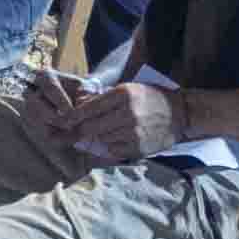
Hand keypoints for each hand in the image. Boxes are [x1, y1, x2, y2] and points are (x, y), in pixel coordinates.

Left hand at [49, 76, 180, 164]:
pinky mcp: (137, 147)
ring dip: (93, 139)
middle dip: (73, 133)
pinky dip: (107, 147)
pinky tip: (111, 141)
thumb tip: (79, 106)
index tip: (60, 122)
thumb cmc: (153, 99)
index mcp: (123, 94)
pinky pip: (112, 150)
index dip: (71, 117)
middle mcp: (127, 113)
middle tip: (57, 137)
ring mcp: (132, 132)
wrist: (181, 115)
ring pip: (100, 139)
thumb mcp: (130, 89)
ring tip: (88, 137)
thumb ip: (105, 98)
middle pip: (90, 127)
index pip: (89, 108)